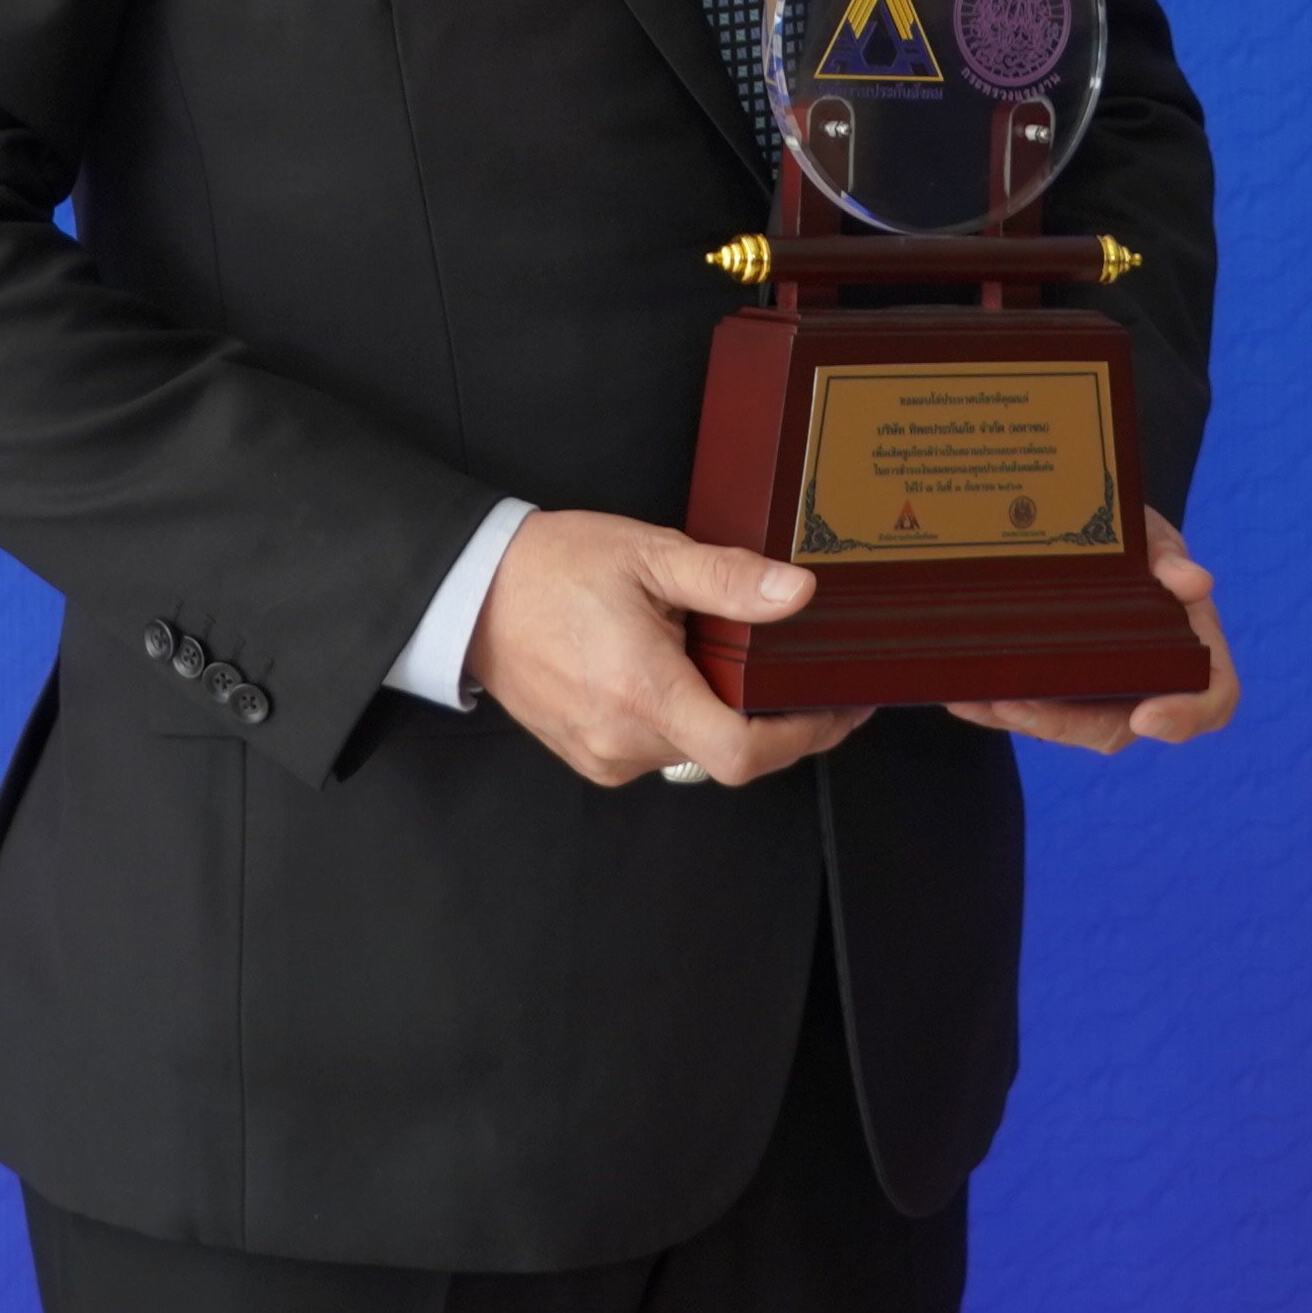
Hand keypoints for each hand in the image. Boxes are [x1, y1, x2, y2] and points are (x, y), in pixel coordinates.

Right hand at [468, 509, 868, 788]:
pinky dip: (681, 719)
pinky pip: (657, 751)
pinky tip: (678, 674)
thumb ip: (727, 580)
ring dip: (722, 716)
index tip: (840, 709)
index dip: (805, 737)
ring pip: (693, 753)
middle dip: (771, 718)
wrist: (471, 593)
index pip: (744, 753)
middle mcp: (624, 740)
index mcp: (645, 693)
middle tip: (802, 674)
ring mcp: (604, 756)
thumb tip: (796, 593)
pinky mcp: (589, 757)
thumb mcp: (649, 555)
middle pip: (728, 754)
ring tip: (726, 660)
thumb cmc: (554, 568)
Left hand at [950, 510, 1238, 753]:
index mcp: (1191, 647)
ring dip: (1025, 721)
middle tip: (1022, 706)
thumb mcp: (1151, 535)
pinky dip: (996, 709)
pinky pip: (1032, 710)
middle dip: (1069, 725)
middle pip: (1121, 726)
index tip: (1146, 719)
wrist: (1084, 528)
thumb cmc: (1131, 535)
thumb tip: (1194, 583)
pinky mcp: (1057, 690)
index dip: (1186, 716)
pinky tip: (963, 697)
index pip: (1212, 698)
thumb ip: (1168, 557)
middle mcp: (1148, 680)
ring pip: (1070, 726)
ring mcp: (1101, 690)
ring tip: (983, 700)